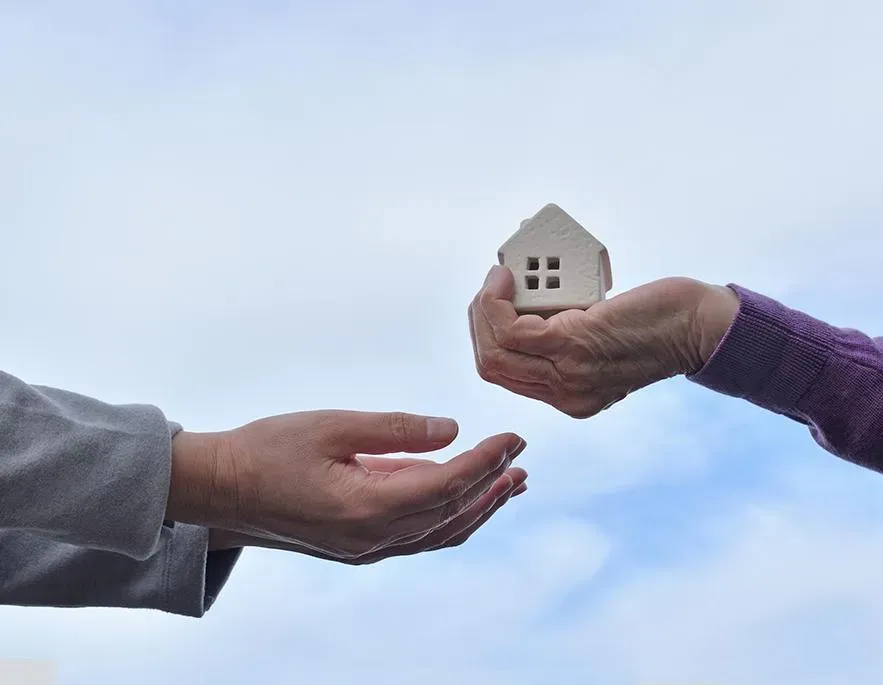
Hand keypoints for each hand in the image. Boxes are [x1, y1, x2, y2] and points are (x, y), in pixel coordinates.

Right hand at [208, 456, 526, 562]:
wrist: (220, 489)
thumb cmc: (267, 450)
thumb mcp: (333, 426)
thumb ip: (395, 430)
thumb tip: (450, 430)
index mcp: (365, 507)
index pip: (445, 485)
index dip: (485, 461)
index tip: (513, 438)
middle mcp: (372, 538)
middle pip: (451, 514)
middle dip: (492, 484)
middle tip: (522, 458)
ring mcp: (366, 548)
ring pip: (440, 532)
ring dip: (479, 507)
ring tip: (511, 483)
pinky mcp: (359, 546)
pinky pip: (419, 538)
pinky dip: (451, 519)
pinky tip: (465, 501)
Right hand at [468, 265, 738, 417]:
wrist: (700, 328)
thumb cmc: (660, 323)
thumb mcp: (604, 338)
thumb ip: (568, 334)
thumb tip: (529, 299)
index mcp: (571, 397)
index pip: (504, 375)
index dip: (487, 337)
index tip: (494, 306)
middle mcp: (566, 394)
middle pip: (491, 365)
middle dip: (480, 321)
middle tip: (492, 288)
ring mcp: (567, 374)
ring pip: (493, 350)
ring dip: (485, 308)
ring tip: (499, 279)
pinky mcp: (573, 345)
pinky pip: (510, 328)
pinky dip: (498, 301)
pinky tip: (508, 279)